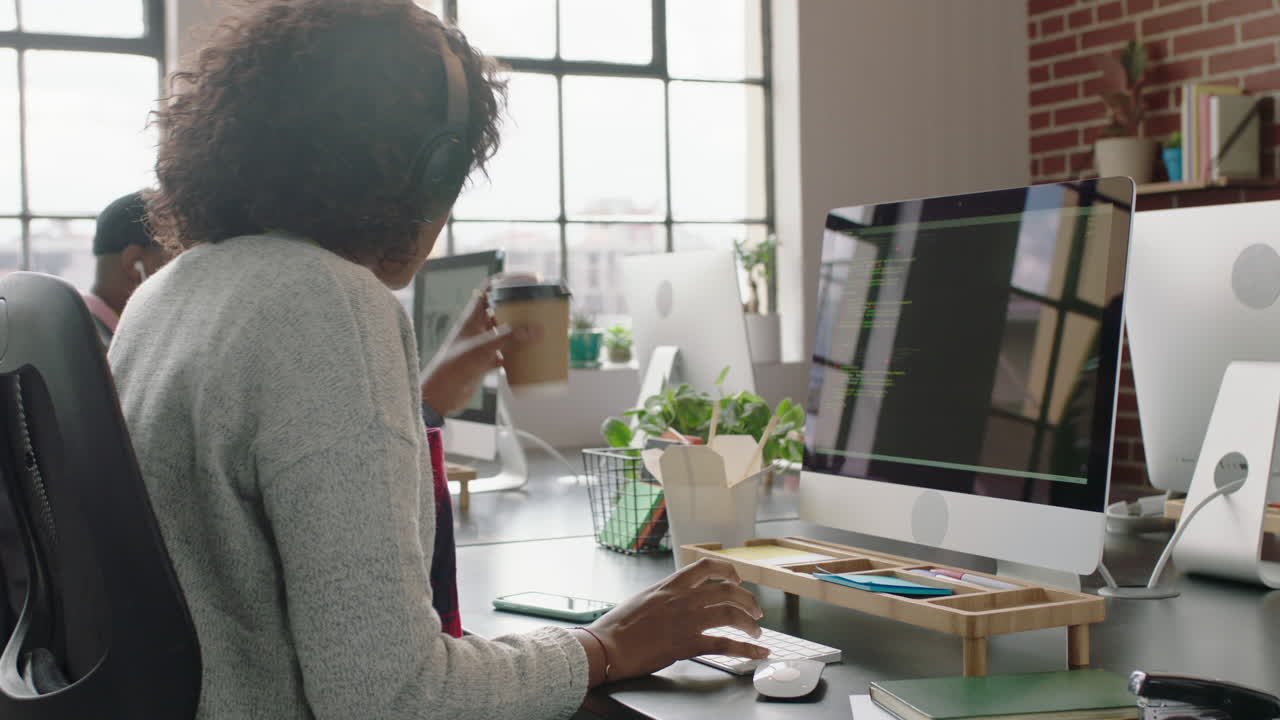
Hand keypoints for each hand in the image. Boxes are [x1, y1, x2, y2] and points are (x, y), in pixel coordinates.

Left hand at [420, 292, 542, 414]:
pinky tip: (530, 357)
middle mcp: (477, 327)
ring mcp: (480, 345)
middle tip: (541, 308)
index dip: (509, 280)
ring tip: (540, 330)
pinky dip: (517, 355)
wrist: (439, 395)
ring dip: (521, 331)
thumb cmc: (453, 367)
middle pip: (502, 309)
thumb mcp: (483, 348)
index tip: (531, 280)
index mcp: (473, 316)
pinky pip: (505, 354)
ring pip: (505, 332)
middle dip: (521, 308)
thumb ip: (509, 338)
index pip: (490, 288)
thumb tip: (537, 329)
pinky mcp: (483, 362)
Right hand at [574, 557, 767, 685]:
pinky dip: (747, 649)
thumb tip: (674, 599)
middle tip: (755, 611)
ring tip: (756, 632)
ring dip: (750, 623)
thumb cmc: (617, 626)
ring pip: (732, 614)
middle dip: (748, 600)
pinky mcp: (687, 644)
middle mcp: (682, 599)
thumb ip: (663, 597)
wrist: (606, 646)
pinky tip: (757, 652)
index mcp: (670, 586)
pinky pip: (725, 644)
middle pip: (728, 590)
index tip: (737, 579)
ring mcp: (686, 620)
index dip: (728, 570)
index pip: (706, 567)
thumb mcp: (642, 600)